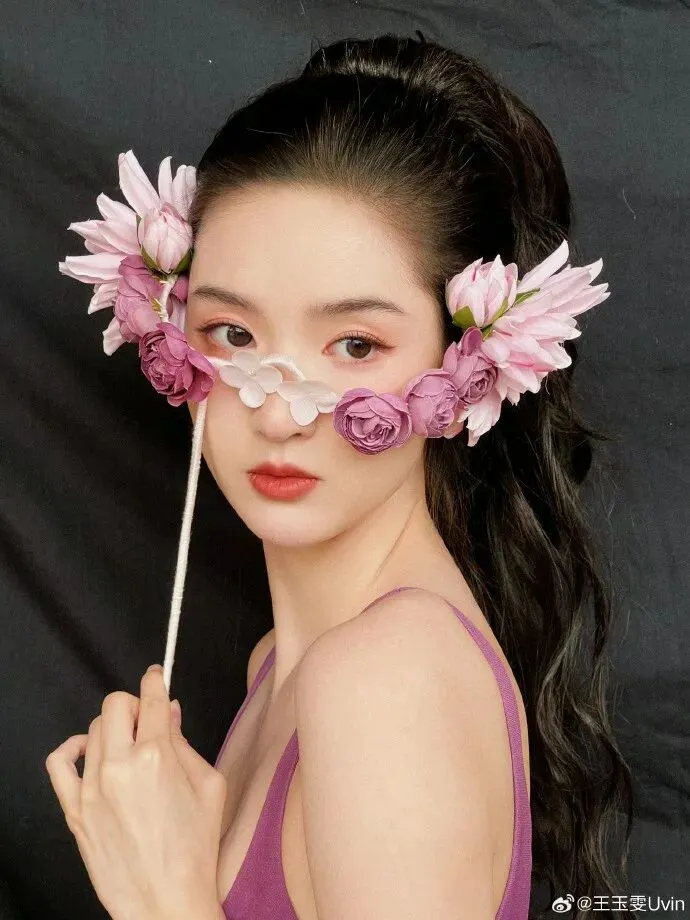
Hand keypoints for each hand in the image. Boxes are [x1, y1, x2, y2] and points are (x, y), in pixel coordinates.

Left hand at [45, 664, 227, 919]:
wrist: (166, 900)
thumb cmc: (195, 846)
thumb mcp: (210, 786)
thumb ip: (186, 743)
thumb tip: (169, 711)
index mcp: (158, 756)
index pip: (152, 700)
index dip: (155, 680)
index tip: (156, 675)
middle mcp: (120, 765)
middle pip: (116, 705)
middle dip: (134, 703)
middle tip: (146, 720)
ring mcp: (92, 787)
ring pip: (94, 729)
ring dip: (113, 727)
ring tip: (127, 745)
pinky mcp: (74, 809)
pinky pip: (60, 762)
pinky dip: (73, 747)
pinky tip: (90, 752)